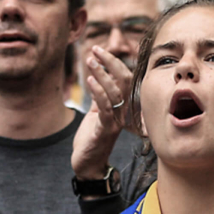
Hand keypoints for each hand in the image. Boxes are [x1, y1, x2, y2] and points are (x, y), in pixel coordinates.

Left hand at [72, 46, 131, 181]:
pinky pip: (106, 108)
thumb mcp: (96, 113)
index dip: (114, 62)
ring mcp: (115, 122)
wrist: (88, 164)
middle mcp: (122, 112)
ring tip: (90, 61)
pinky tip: (90, 80)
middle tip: (95, 49)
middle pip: (124, 81)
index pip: (125, 78)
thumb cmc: (91, 138)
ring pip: (115, 93)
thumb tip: (100, 76)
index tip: (99, 49)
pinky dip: (99, 93)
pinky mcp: (105, 130)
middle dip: (110, 62)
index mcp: (121, 106)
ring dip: (102, 74)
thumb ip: (101, 96)